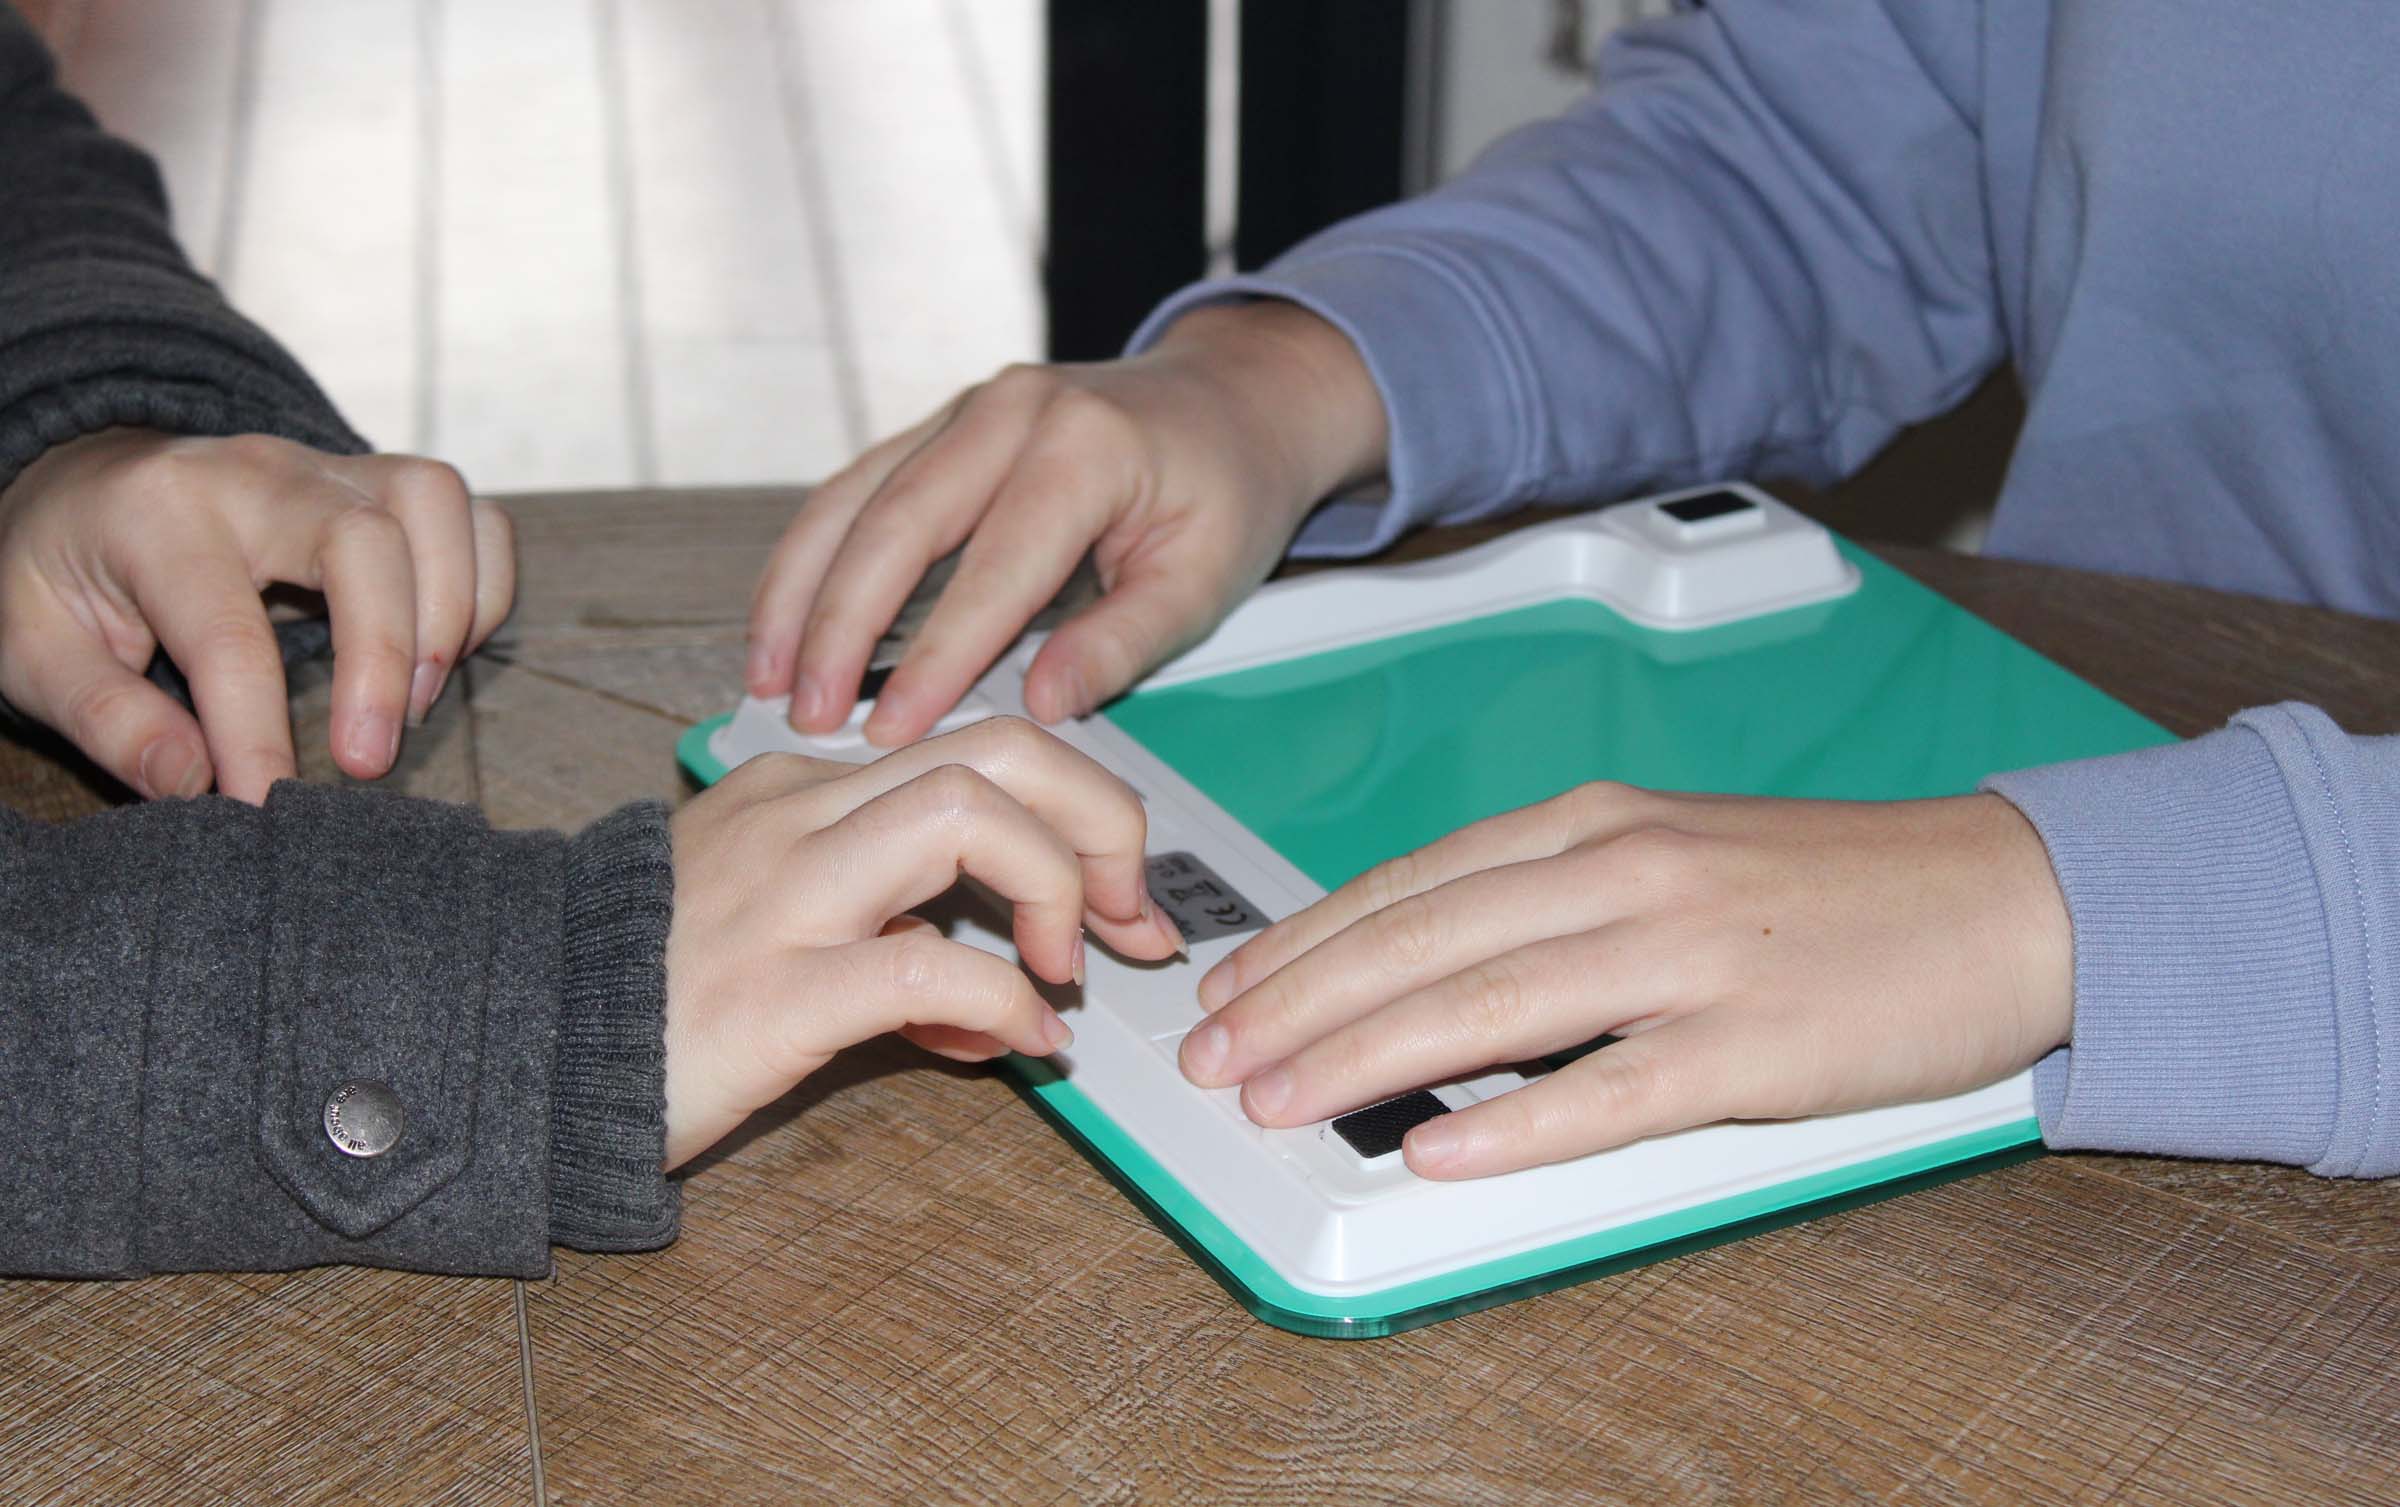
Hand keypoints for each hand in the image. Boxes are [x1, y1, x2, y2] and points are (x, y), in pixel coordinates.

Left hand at [0, 429, 513, 801]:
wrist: (84, 482)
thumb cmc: (61, 575)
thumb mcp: (30, 648)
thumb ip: (106, 718)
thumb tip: (193, 781)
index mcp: (157, 513)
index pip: (228, 630)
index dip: (254, 732)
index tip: (264, 808)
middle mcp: (256, 473)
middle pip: (363, 538)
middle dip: (384, 657)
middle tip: (368, 761)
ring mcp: (329, 467)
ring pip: (435, 503)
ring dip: (448, 612)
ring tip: (412, 702)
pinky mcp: (380, 484)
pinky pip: (474, 517)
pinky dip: (482, 589)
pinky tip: (441, 656)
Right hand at [660, 715, 1186, 1169]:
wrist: (514, 1046)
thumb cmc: (652, 994)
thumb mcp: (788, 938)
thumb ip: (896, 948)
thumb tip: (999, 1009)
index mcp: (806, 789)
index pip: (979, 749)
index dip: (1081, 812)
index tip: (1121, 897)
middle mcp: (802, 814)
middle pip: (999, 747)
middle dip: (1100, 818)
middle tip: (1127, 913)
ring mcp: (786, 892)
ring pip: (966, 813)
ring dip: (1054, 888)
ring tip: (1065, 970)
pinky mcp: (773, 987)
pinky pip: (925, 968)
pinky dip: (1003, 1000)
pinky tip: (1020, 1042)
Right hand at [746, 300, 1388, 746]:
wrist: (1233, 400)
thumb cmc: (1226, 492)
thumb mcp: (1205, 580)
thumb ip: (1122, 645)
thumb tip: (1039, 705)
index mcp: (1084, 448)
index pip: (993, 571)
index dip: (935, 658)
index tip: (889, 731)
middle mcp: (1012, 412)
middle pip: (896, 524)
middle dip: (839, 626)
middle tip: (806, 713)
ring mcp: (968, 408)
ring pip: (855, 500)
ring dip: (801, 590)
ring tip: (768, 675)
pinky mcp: (943, 423)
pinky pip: (859, 488)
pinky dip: (814, 555)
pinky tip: (787, 618)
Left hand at [1178, 783, 2072, 1178]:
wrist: (2005, 894)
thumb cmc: (1832, 884)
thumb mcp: (1673, 852)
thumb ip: (1551, 899)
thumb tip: (1427, 964)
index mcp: (1597, 824)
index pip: (1411, 884)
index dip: (1305, 940)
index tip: (1230, 988)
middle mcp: (1625, 874)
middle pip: (1421, 942)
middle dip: (1298, 1003)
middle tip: (1214, 1059)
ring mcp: (1686, 957)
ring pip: (1487, 1007)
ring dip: (1364, 1058)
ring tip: (1278, 1099)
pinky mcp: (1750, 1044)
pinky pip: (1610, 1089)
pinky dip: (1516, 1123)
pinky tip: (1438, 1150)